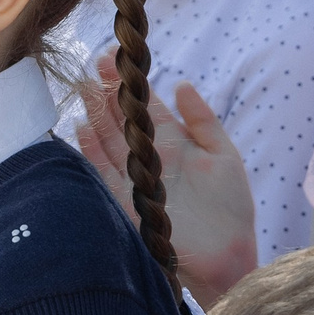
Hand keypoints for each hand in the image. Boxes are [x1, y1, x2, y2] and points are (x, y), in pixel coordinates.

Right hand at [75, 53, 256, 305]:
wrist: (226, 256)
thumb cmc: (231, 209)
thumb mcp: (224, 156)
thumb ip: (203, 120)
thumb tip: (181, 83)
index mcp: (174, 143)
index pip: (146, 107)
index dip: (132, 83)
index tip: (117, 57)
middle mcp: (150, 157)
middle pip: (123, 119)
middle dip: (108, 92)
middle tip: (94, 64)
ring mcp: (136, 178)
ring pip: (110, 141)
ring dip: (96, 115)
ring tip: (84, 87)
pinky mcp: (125, 201)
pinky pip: (104, 173)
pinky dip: (92, 152)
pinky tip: (82, 129)